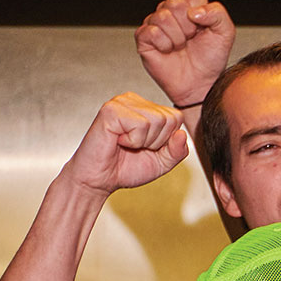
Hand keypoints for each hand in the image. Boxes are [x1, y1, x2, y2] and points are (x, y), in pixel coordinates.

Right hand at [57, 94, 188, 196]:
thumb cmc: (125, 168)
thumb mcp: (162, 162)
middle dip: (157, 141)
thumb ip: (177, 150)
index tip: (147, 147)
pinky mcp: (111, 110)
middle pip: (170, 118)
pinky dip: (133, 141)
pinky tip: (118, 141)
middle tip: (134, 147)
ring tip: (126, 144)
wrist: (99, 180)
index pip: (177, 117)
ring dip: (144, 142)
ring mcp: (121, 103)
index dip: (167, 140)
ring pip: (158, 120)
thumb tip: (182, 134)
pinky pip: (141, 125)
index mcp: (146, 108)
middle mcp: (134, 101)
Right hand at [134, 0, 235, 106]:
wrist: (200, 84)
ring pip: (162, 16)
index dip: (200, 11)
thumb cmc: (210, 60)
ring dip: (177, 36)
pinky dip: (164, 44)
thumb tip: (195, 11)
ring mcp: (156, 24)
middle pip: (175, 2)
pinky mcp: (144, 38)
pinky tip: (169, 50)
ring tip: (181, 46)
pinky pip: (151, 31)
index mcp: (191, 8)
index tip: (204, 27)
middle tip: (191, 38)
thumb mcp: (225, 34)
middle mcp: (172, 13)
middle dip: (188, 25)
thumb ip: (218, 14)